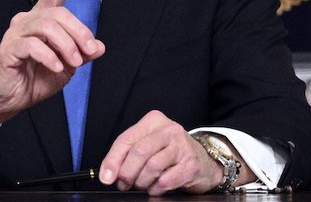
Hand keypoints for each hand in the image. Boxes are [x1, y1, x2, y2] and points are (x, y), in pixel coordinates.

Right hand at [0, 0, 105, 139]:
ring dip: (66, 45)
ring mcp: (16, 33)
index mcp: (42, 21)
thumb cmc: (34, 79)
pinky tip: (56, 68)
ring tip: (73, 62)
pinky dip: (49, 56)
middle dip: (79, 32)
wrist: (11, 99)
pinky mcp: (9, 48)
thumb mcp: (66, 67)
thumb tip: (99, 46)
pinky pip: (33, 45)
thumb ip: (81, 54)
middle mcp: (27, 20)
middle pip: (59, 13)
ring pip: (47, 26)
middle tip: (88, 52)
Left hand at [98, 111, 233, 195]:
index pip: (126, 139)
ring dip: (142, 182)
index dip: (113, 160)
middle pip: (139, 152)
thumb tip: (107, 174)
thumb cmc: (170, 153)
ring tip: (143, 184)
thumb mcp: (148, 146)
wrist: (204, 162)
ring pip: (152, 167)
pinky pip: (166, 181)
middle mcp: (169, 130)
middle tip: (125, 184)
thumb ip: (126, 155)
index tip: (106, 177)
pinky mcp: (191, 164)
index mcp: (153, 121)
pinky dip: (156, 189)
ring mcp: (182, 146)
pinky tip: (156, 187)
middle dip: (127, 173)